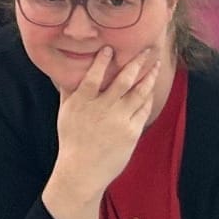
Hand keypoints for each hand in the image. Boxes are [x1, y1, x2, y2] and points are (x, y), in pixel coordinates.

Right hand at [56, 46, 158, 202]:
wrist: (82, 170)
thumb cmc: (71, 140)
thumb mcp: (64, 113)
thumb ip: (67, 91)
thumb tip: (62, 73)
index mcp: (83, 102)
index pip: (93, 76)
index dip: (102, 61)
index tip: (110, 48)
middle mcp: (102, 108)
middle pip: (123, 80)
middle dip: (137, 63)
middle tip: (147, 50)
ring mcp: (119, 120)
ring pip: (138, 93)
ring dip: (149, 77)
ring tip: (156, 65)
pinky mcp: (131, 132)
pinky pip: (143, 110)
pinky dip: (148, 98)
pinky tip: (151, 89)